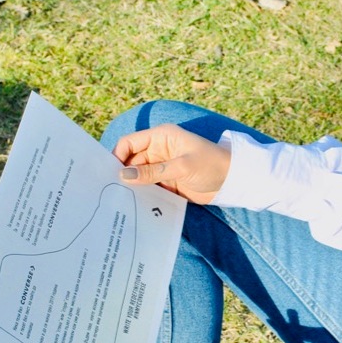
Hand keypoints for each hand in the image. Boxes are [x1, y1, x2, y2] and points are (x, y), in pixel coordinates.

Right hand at [112, 124, 230, 204]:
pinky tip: (132, 205)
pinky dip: (141, 195)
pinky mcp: (166, 183)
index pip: (130, 143)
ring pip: (138, 176)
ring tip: (118, 200)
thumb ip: (153, 172)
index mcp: (160, 137)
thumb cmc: (211, 164)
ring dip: (130, 186)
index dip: (117, 155)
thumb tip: (124, 175)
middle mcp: (157, 151)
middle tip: (109, 191)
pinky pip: (148, 188)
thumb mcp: (182, 166)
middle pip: (130, 161)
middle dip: (121, 174)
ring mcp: (161, 168)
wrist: (233, 181)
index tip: (108, 173)